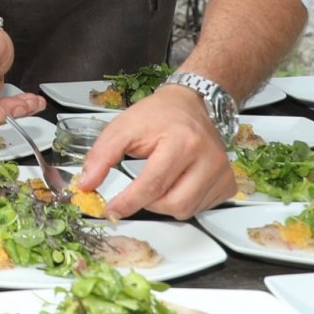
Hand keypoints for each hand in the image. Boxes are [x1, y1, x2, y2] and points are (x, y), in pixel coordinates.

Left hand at [75, 85, 235, 218]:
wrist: (190, 104)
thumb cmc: (157, 115)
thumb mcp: (122, 127)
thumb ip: (101, 156)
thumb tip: (86, 184)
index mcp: (181, 142)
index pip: (152, 184)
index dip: (128, 202)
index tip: (111, 210)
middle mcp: (207, 158)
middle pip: (172, 203)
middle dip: (148, 203)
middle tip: (137, 189)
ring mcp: (222, 172)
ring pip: (187, 210)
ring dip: (165, 204)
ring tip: (159, 180)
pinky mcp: (228, 182)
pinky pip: (202, 208)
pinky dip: (184, 202)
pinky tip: (177, 183)